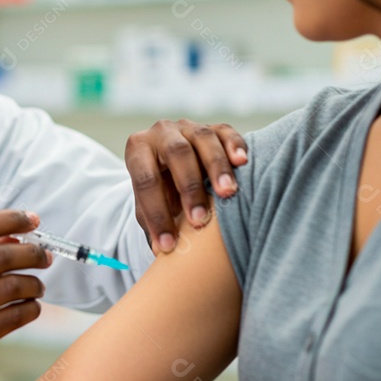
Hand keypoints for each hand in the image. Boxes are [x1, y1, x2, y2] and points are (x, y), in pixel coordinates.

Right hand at [0, 210, 51, 380]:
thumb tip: (11, 237)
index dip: (10, 219)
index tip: (31, 219)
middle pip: (0, 256)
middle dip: (32, 252)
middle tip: (44, 256)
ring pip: (12, 286)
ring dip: (34, 283)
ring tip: (37, 286)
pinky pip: (13, 317)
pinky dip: (31, 309)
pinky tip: (30, 307)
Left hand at [125, 120, 247, 254]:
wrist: (172, 164)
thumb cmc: (159, 191)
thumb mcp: (148, 204)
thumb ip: (152, 222)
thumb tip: (160, 254)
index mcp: (138, 149)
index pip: (145, 180)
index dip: (156, 213)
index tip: (169, 244)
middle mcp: (161, 132)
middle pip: (176, 153)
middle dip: (189, 187)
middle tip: (200, 219)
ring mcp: (189, 127)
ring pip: (203, 139)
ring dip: (216, 167)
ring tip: (227, 193)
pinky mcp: (215, 128)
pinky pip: (226, 132)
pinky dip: (235, 146)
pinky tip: (242, 163)